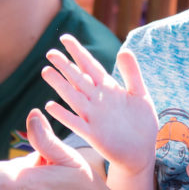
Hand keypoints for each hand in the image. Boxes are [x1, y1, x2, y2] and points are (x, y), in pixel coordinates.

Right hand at [42, 35, 157, 174]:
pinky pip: (76, 123)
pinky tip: (51, 105)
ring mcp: (94, 117)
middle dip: (65, 66)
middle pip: (79, 79)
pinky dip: (64, 115)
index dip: (79, 52)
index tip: (65, 38)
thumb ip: (132, 73)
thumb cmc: (141, 123)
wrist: (141, 151)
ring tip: (46, 71)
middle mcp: (97, 101)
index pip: (91, 66)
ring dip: (60, 86)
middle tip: (50, 52)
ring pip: (73, 98)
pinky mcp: (94, 134)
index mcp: (108, 89)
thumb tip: (124, 50)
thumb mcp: (140, 94)